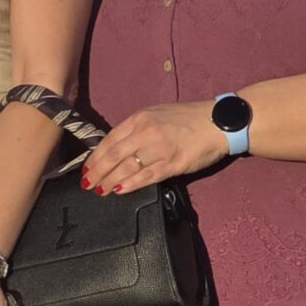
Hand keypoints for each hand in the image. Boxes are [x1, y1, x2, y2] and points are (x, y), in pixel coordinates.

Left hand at [80, 101, 228, 193]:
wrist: (218, 122)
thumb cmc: (188, 118)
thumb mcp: (157, 115)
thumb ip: (137, 129)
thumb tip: (118, 147)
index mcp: (140, 119)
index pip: (110, 139)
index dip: (96, 156)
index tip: (87, 167)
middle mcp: (146, 132)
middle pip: (114, 155)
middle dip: (97, 171)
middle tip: (87, 183)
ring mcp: (159, 149)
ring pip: (126, 168)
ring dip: (110, 180)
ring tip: (100, 190)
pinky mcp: (172, 164)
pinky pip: (146, 176)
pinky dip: (130, 184)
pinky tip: (119, 190)